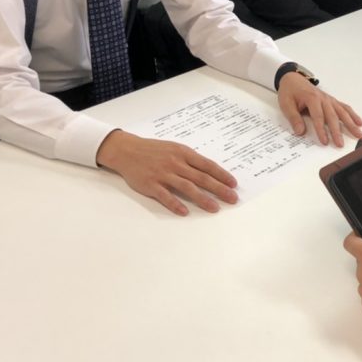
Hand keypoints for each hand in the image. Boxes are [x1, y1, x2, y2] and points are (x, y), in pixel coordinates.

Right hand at [96, 130, 237, 215]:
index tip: (233, 184)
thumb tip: (210, 171)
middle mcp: (175, 163)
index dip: (222, 175)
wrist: (127, 150)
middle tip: (232, 198)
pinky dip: (175, 204)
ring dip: (202, 198)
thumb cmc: (154, 150)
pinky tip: (184, 212)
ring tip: (215, 208)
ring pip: (187, 187)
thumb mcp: (175, 148)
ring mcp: (163, 174)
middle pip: (201, 177)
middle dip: (219, 188)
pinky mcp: (150, 184)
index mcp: (183, 153)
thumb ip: (190, 159)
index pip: (207, 165)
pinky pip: (165, 196)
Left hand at [277, 72, 361, 146]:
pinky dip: (352, 115)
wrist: (293, 79)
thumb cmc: (290, 91)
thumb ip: (294, 118)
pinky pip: (344, 107)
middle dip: (337, 131)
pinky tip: (359, 122)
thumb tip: (300, 132)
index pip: (318, 116)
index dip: (322, 130)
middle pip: (332, 116)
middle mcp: (323, 98)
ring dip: (351, 123)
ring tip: (358, 133)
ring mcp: (329, 99)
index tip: (325, 141)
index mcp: (312, 98)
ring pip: (342, 112)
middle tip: (340, 144)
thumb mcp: (286, 104)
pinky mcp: (332, 101)